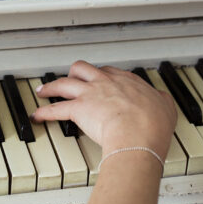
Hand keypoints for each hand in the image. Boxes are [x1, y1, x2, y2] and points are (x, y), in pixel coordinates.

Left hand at [32, 61, 176, 157]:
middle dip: (73, 73)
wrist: (139, 134)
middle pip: (83, 68)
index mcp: (127, 81)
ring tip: (44, 90)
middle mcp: (106, 82)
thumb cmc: (152, 125)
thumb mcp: (165, 107)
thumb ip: (161, 101)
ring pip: (64, 82)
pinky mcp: (78, 109)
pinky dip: (44, 112)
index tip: (98, 80)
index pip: (109, 72)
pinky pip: (55, 109)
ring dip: (51, 86)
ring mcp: (90, 94)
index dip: (101, 76)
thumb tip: (162, 100)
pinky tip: (37, 115)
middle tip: (69, 78)